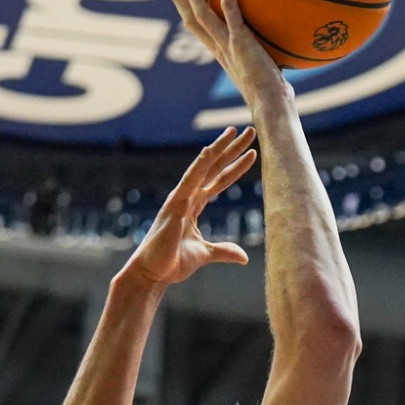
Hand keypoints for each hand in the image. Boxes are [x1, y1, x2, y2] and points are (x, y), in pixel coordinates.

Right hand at [116, 127, 254, 288]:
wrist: (152, 274)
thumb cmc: (172, 262)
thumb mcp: (205, 254)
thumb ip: (224, 251)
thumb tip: (244, 257)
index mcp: (193, 205)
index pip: (219, 180)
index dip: (236, 166)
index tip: (252, 152)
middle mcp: (187, 196)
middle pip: (214, 167)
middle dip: (232, 149)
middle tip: (249, 131)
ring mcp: (180, 199)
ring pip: (203, 168)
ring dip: (220, 149)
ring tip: (234, 131)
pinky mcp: (174, 206)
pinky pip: (189, 182)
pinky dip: (199, 166)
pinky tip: (210, 151)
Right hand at [167, 0, 286, 105]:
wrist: (270, 105)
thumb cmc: (273, 100)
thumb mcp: (269, 80)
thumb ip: (270, 67)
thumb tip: (284, 68)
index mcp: (224, 58)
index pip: (202, 34)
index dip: (190, 18)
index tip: (183, 6)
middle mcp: (221, 50)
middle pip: (194, 21)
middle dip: (181, 2)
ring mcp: (228, 44)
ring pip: (202, 14)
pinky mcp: (240, 38)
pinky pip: (229, 7)